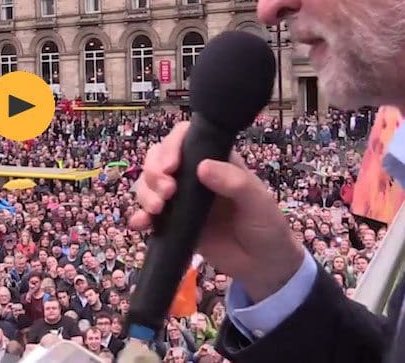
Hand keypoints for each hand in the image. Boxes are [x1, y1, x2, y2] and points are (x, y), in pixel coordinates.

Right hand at [129, 122, 304, 302]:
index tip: (170, 166)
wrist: (263, 266)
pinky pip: (148, 214)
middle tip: (166, 193)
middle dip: (154, 172)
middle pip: (159, 159)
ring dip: (146, 193)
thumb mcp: (257, 201)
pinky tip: (140, 224)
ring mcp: (180, 198)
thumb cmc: (266, 225)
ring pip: (149, 184)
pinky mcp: (172, 222)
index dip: (171, 146)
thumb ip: (233, 182)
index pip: (185, 139)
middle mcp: (193, 175)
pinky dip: (139, 216)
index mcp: (214, 160)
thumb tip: (202, 166)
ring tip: (156, 210)